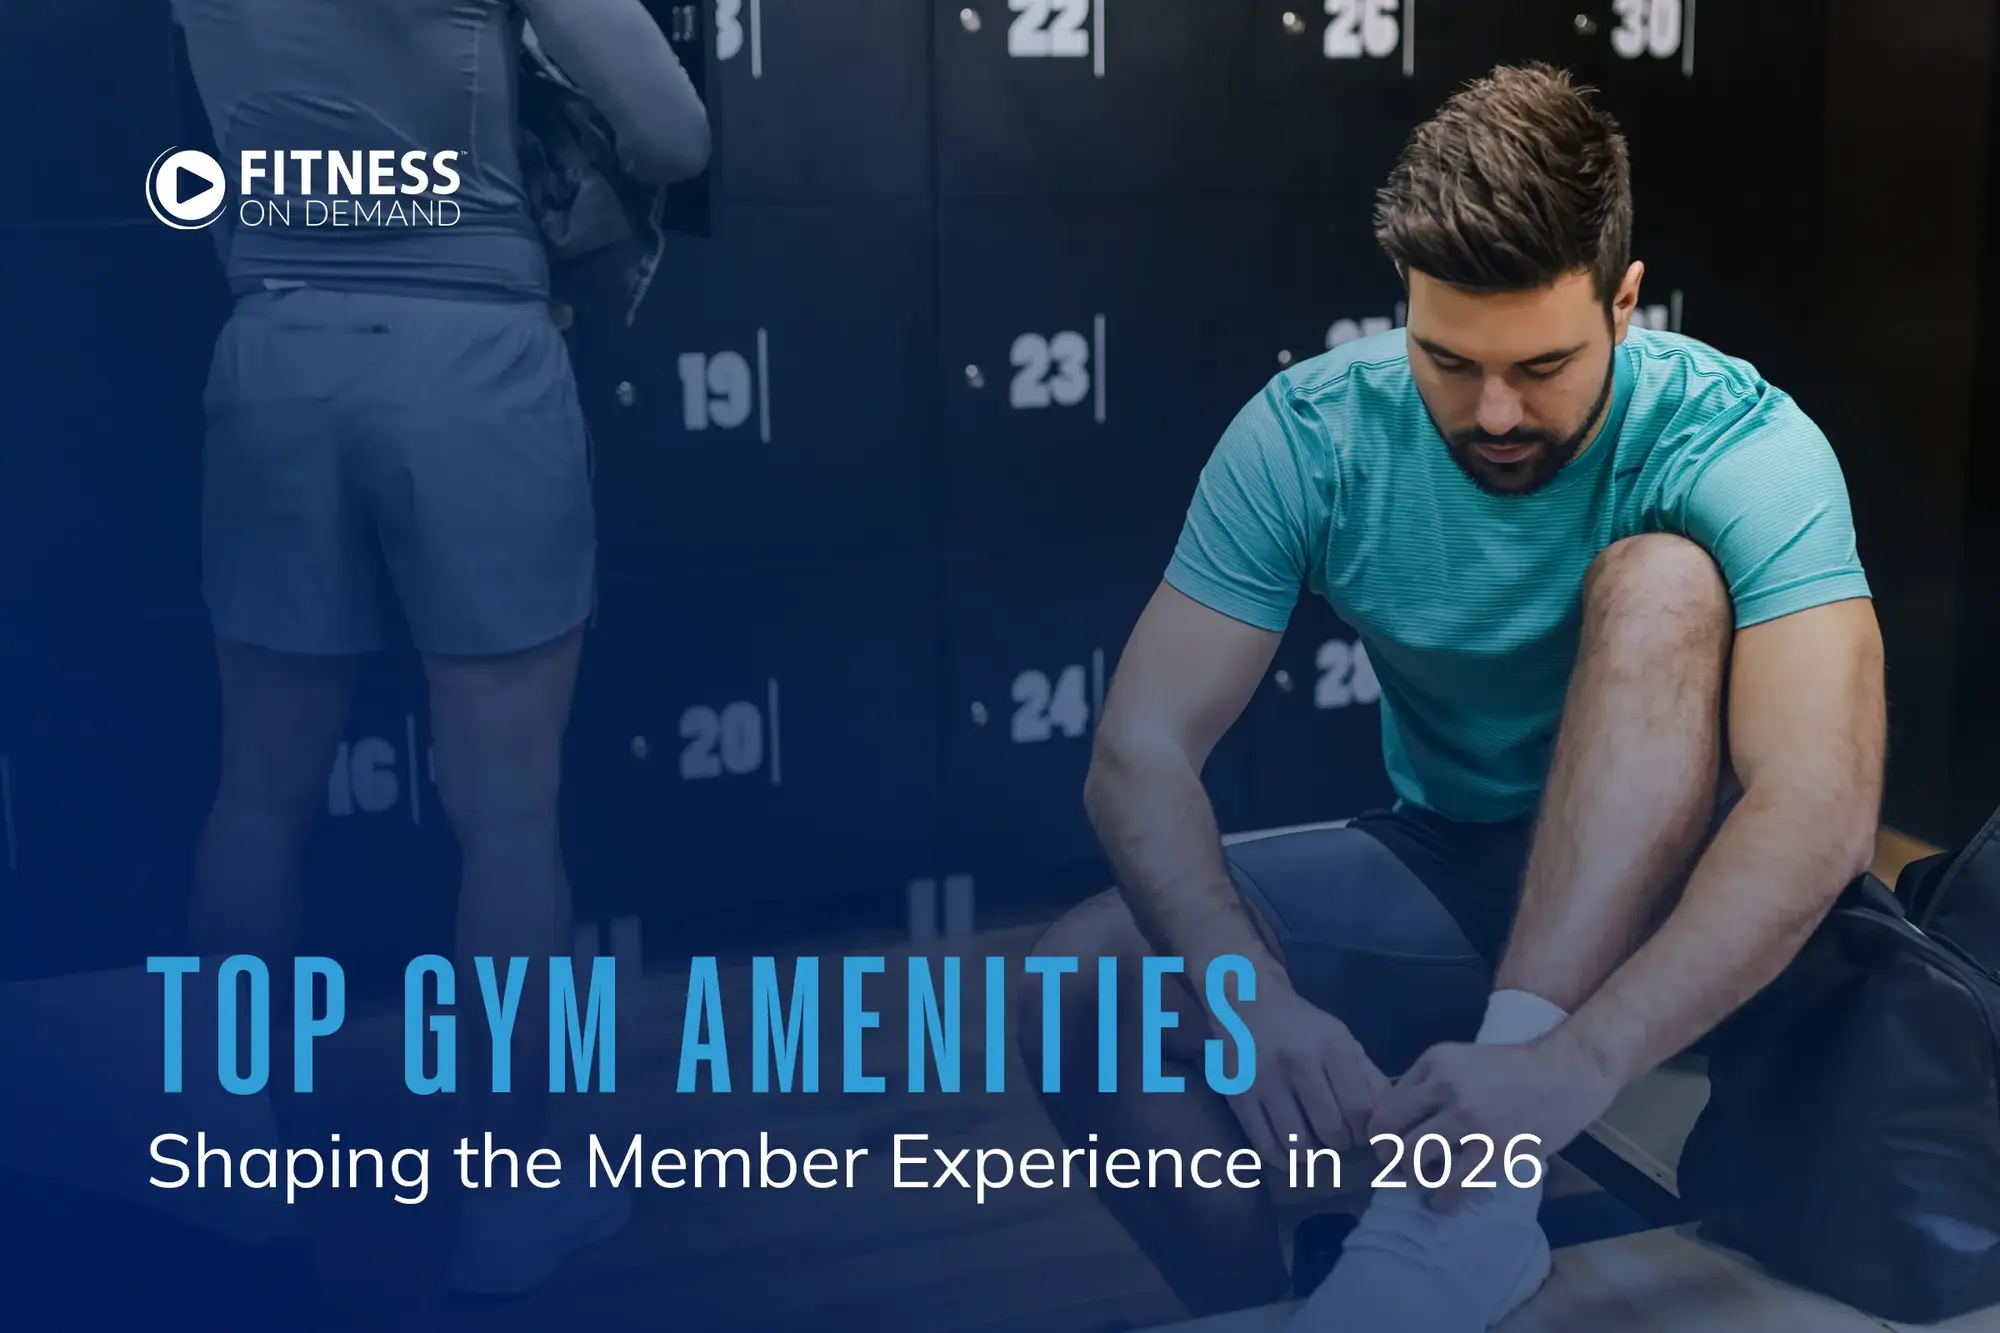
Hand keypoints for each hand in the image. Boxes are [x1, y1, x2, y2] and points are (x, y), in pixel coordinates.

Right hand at [1221, 980, 1389, 1163]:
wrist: (1246, 999)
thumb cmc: (1301, 1025)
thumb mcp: (1341, 1038)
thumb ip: (1368, 1077)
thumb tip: (1388, 1122)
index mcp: (1330, 1045)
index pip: (1360, 1108)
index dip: (1365, 1131)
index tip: (1361, 1132)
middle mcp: (1297, 1061)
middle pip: (1331, 1130)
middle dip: (1341, 1144)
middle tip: (1338, 1140)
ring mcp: (1264, 1080)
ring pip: (1297, 1144)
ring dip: (1313, 1156)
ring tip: (1315, 1148)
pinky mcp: (1238, 1095)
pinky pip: (1264, 1144)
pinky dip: (1282, 1159)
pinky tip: (1289, 1153)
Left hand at [1365, 1027, 1621, 1212]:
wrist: (1565, 1075)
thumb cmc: (1513, 1069)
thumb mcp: (1462, 1059)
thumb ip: (1430, 1083)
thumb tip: (1397, 1120)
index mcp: (1434, 1062)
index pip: (1387, 1105)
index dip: (1382, 1130)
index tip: (1390, 1144)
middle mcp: (1444, 1087)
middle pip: (1390, 1133)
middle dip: (1389, 1156)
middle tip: (1400, 1166)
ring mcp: (1468, 1120)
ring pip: (1413, 1158)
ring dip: (1413, 1176)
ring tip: (1424, 1180)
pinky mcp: (1492, 1149)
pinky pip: (1451, 1184)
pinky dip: (1441, 1200)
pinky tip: (1443, 1202)